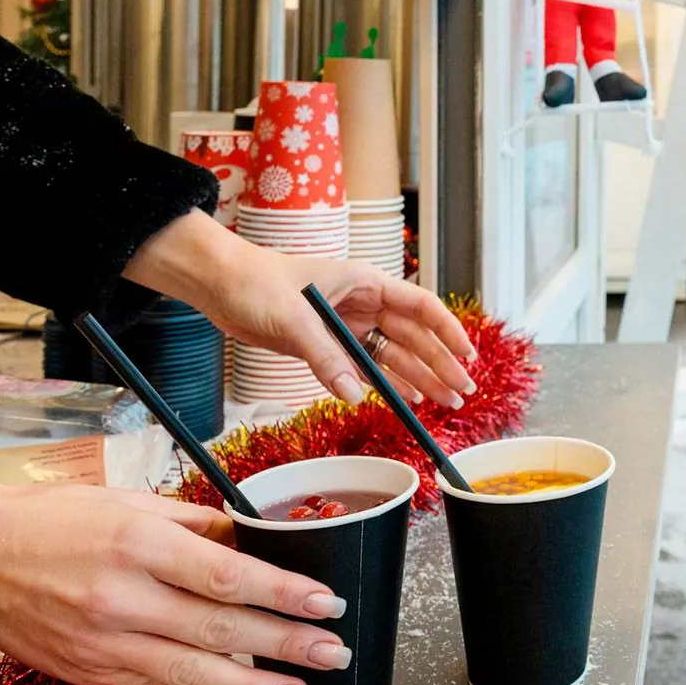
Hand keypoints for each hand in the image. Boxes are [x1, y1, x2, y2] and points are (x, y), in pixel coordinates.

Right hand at [0, 470, 351, 684]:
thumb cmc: (54, 520)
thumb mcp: (130, 504)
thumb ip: (195, 524)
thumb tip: (253, 540)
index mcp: (139, 544)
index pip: (226, 575)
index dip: (282, 594)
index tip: (325, 603)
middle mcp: (123, 597)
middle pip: (220, 628)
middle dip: (286, 645)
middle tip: (333, 653)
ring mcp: (103, 641)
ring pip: (193, 671)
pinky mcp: (88, 671)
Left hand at [126, 211, 476, 408]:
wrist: (218, 284)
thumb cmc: (255, 283)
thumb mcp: (293, 319)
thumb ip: (326, 357)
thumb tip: (355, 394)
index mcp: (366, 282)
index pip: (422, 306)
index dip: (448, 332)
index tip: (468, 357)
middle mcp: (363, 303)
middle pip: (413, 337)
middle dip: (439, 364)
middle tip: (462, 393)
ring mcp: (348, 326)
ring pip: (393, 355)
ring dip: (419, 378)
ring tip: (444, 403)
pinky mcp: (329, 344)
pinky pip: (366, 367)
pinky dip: (387, 384)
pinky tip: (407, 399)